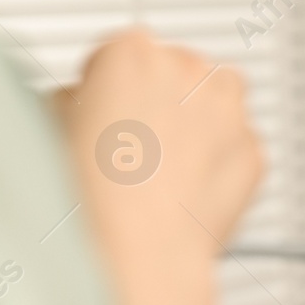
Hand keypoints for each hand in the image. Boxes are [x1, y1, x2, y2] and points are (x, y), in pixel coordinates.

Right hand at [52, 27, 264, 259]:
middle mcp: (187, 69)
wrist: (139, 250)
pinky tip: (186, 192)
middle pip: (173, 73)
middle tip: (131, 149)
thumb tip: (77, 102)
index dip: (107, 87)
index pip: (121, 54)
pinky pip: (235, 146)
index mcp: (131, 53)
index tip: (102, 112)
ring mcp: (228, 108)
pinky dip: (218, 164)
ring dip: (194, 124)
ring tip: (161, 169)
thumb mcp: (51, 129)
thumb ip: (69, 99)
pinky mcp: (253, 149)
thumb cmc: (93, 196)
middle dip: (156, 102)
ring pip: (213, 102)